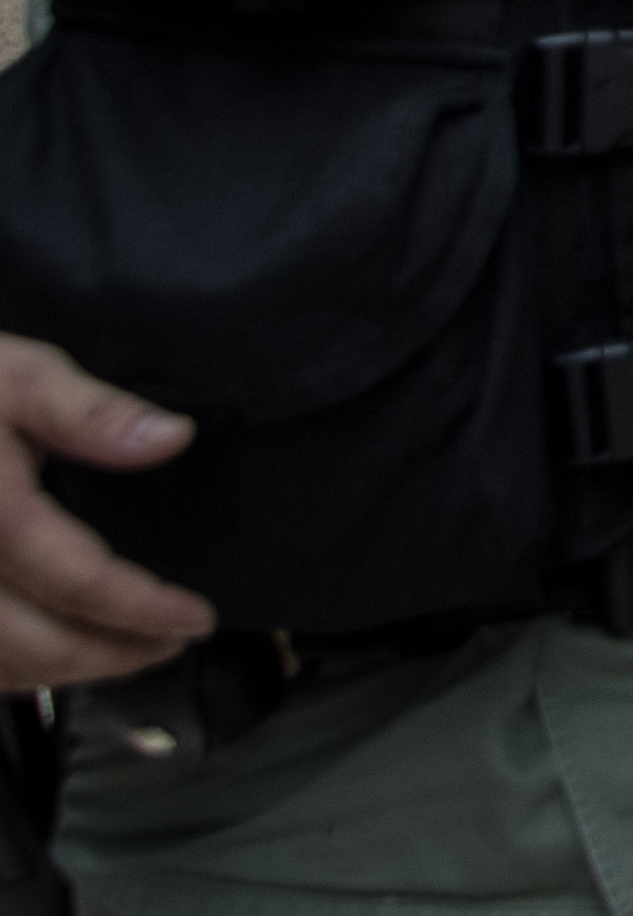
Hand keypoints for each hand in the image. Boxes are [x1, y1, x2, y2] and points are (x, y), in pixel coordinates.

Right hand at [0, 333, 209, 686]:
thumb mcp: (21, 378)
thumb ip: (92, 413)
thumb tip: (171, 438)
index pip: (79, 584)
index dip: (144, 610)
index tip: (195, 617)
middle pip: (39, 645)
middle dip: (115, 656)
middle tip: (171, 644)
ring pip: (1, 666)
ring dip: (67, 673)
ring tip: (127, 655)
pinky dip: (15, 673)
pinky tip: (52, 661)